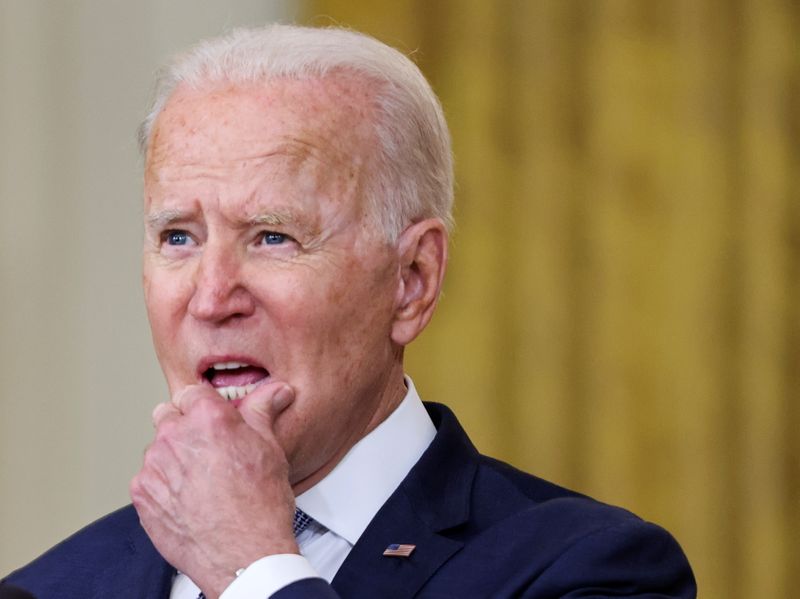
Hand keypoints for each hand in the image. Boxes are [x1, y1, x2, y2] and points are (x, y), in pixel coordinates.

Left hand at [130, 382, 296, 598]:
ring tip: (201, 481)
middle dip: (185, 427)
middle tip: (209, 450)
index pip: (194, 393)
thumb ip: (263, 411)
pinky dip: (164, 484)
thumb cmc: (260, 506)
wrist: (243, 556)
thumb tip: (274, 391)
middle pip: (169, 415)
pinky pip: (149, 478)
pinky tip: (189, 498)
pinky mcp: (142, 494)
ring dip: (174, 456)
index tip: (215, 420)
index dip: (207, 406)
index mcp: (208, 418)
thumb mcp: (270, 449)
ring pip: (158, 448)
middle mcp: (175, 436)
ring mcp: (154, 466)